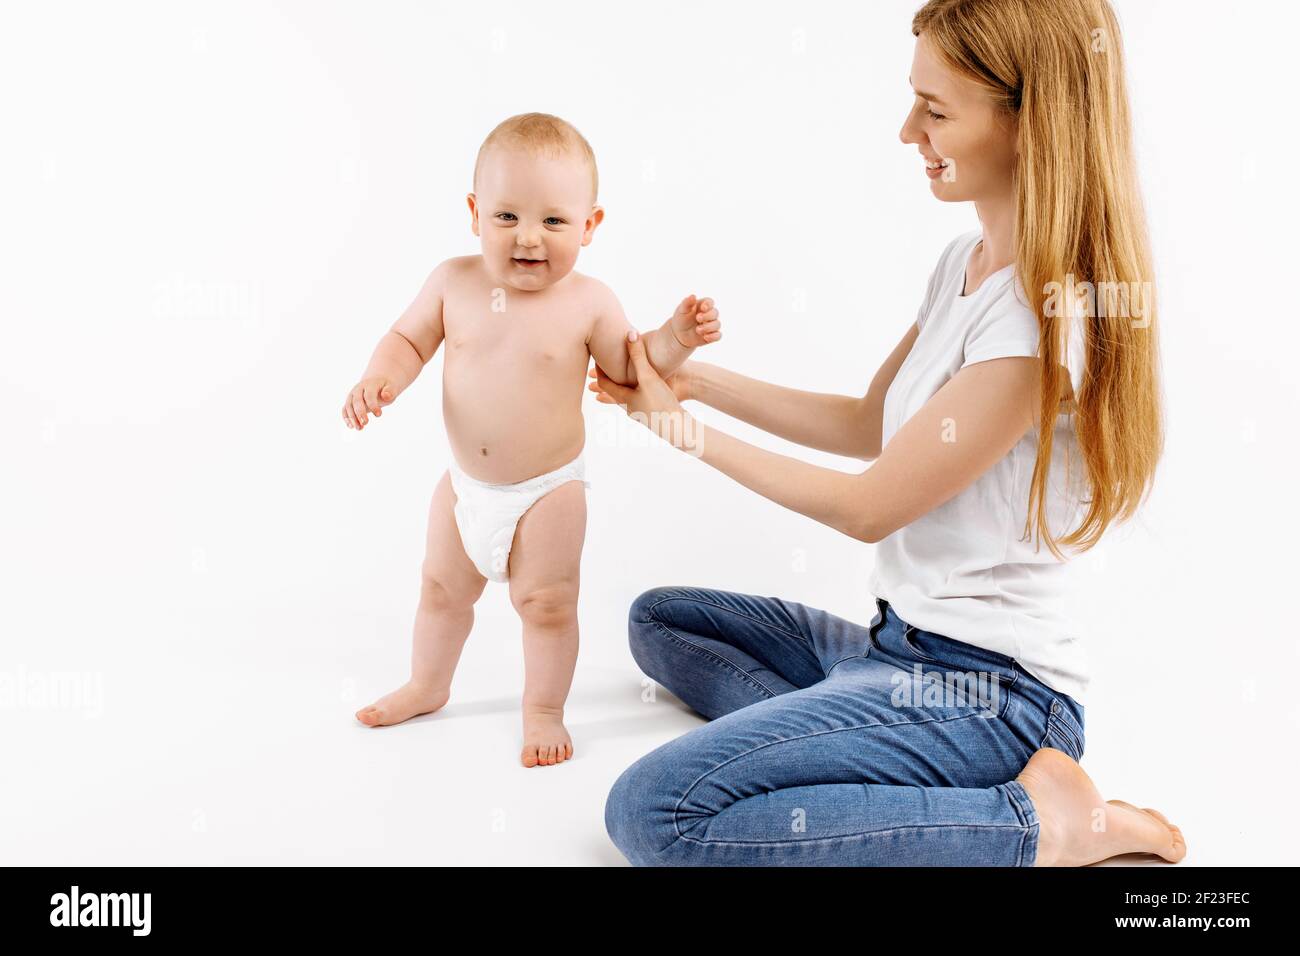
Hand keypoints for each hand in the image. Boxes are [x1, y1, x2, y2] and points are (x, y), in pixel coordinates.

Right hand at [342, 377, 394, 429]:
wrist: (377, 381)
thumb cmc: (386, 387)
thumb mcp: (392, 387)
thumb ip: (390, 391)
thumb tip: (386, 396)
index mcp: (369, 384)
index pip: (369, 395)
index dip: (373, 405)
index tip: (379, 415)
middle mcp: (358, 389)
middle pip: (356, 401)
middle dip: (360, 413)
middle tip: (365, 423)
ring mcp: (352, 395)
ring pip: (349, 406)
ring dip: (353, 418)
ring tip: (360, 428)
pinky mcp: (349, 401)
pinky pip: (345, 409)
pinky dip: (347, 418)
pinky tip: (351, 427)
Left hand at [588, 331, 702, 452]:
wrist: (679, 428)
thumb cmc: (661, 403)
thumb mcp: (648, 376)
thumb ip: (639, 356)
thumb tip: (629, 334)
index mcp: (624, 399)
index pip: (605, 383)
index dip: (599, 370)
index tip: (597, 357)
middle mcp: (630, 408)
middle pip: (614, 391)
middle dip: (609, 379)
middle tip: (602, 366)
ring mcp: (642, 413)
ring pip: (627, 396)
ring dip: (622, 386)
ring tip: (619, 378)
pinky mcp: (654, 414)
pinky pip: (640, 400)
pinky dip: (636, 391)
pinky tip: (643, 389)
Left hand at [668, 294, 720, 348]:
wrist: (678, 335)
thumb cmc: (681, 319)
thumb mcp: (682, 310)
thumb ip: (687, 303)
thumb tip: (693, 296)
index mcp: (702, 305)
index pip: (710, 302)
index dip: (708, 304)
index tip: (703, 308)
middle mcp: (709, 314)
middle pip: (715, 313)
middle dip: (707, 316)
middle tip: (698, 318)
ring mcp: (711, 325)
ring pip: (717, 324)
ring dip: (708, 327)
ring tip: (697, 330)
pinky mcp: (712, 335)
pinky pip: (718, 336)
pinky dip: (713, 336)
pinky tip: (705, 337)